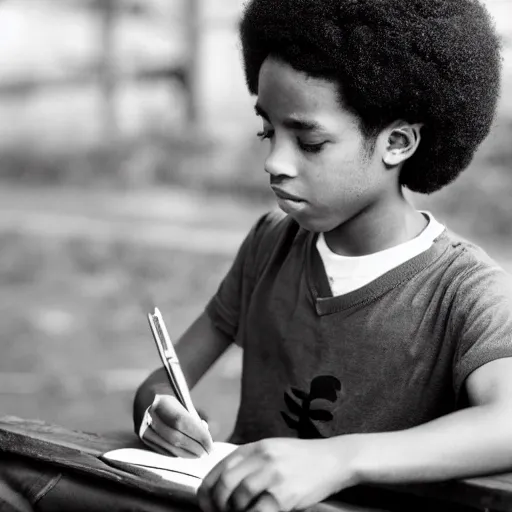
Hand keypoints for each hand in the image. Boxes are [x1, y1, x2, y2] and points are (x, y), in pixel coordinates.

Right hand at [140, 394, 213, 457]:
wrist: (146, 395)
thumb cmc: (171, 397)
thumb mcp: (181, 399)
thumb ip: (193, 415)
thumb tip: (206, 434)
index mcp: (159, 400)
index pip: (181, 421)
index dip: (197, 434)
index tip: (210, 444)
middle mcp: (147, 415)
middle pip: (174, 437)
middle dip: (194, 447)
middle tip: (208, 452)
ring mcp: (142, 428)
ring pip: (168, 446)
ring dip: (187, 454)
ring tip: (201, 454)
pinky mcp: (142, 439)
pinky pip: (163, 450)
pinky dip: (178, 454)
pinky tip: (188, 454)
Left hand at [197, 437, 359, 511]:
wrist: (333, 459)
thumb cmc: (301, 458)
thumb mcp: (272, 450)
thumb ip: (250, 461)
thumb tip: (223, 484)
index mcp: (256, 446)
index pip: (220, 466)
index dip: (208, 488)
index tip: (206, 503)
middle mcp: (262, 457)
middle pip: (225, 482)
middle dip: (216, 503)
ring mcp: (274, 475)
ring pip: (238, 497)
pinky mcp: (285, 495)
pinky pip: (258, 511)